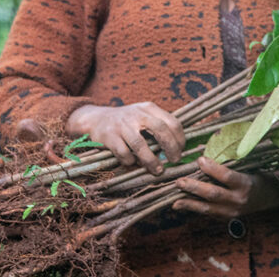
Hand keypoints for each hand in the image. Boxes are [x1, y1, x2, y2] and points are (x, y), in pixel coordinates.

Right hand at [67, 103, 184, 174]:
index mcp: (148, 108)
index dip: (180, 137)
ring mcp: (122, 125)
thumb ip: (159, 127)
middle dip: (171, 147)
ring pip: (140, 144)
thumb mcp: (143, 116)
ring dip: (151, 160)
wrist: (97, 119)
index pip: (171, 121)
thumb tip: (177, 149)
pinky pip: (123, 153)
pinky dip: (131, 162)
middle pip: (160, 129)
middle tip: (175, 160)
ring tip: (158, 170)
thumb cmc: (127, 122)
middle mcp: (137, 114)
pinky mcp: (109, 137)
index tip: (182, 150)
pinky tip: (134, 164)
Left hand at [173, 157, 278, 218]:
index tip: (199, 159)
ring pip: (207, 208)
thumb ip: (231, 162)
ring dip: (189, 202)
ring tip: (175, 198)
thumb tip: (207, 149)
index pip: (227, 176)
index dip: (212, 168)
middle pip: (213, 194)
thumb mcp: (249, 166)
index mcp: (246, 183)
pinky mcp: (226, 217)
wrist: (268, 197)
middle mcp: (239, 199)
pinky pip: (207, 213)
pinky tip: (180, 205)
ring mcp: (232, 211)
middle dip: (194, 188)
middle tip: (179, 181)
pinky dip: (193, 209)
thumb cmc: (257, 176)